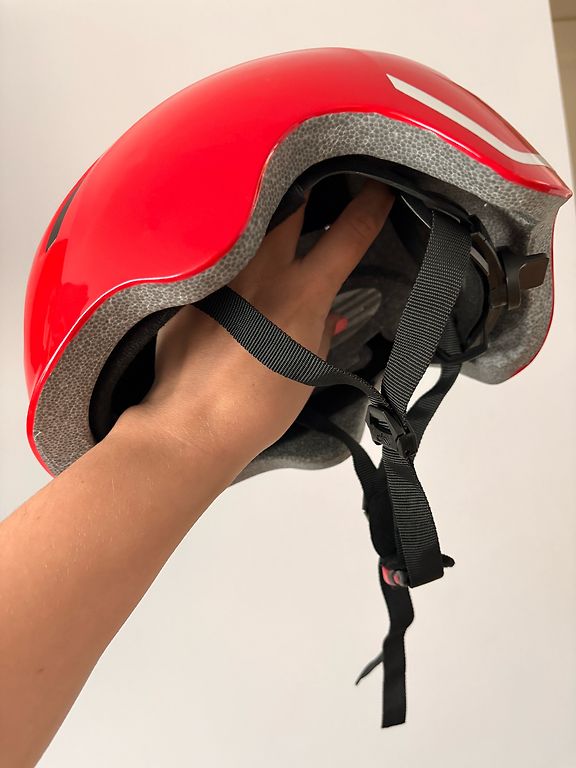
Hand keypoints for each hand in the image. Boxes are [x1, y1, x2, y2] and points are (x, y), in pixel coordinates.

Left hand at [129, 180, 393, 464]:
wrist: (193, 424)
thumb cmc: (256, 407)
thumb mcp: (307, 370)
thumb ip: (321, 333)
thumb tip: (327, 315)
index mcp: (302, 293)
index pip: (348, 235)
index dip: (371, 206)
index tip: (381, 190)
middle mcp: (261, 272)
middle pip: (292, 203)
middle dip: (310, 185)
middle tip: (320, 182)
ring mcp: (223, 275)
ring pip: (250, 223)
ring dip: (268, 216)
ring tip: (278, 216)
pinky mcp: (191, 287)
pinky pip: (217, 258)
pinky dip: (232, 255)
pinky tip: (235, 267)